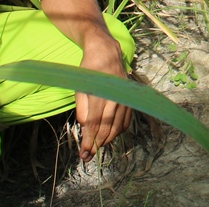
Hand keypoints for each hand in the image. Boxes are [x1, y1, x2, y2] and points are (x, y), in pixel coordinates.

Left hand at [75, 37, 130, 160]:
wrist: (106, 52)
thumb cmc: (89, 70)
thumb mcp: (79, 87)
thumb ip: (82, 108)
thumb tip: (85, 127)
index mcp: (99, 93)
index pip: (94, 123)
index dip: (89, 140)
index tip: (84, 153)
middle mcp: (115, 97)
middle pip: (107, 128)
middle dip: (97, 144)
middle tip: (88, 155)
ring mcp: (124, 98)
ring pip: (118, 127)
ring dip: (107, 140)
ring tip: (97, 146)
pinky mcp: (129, 99)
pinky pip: (126, 121)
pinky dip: (119, 131)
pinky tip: (110, 135)